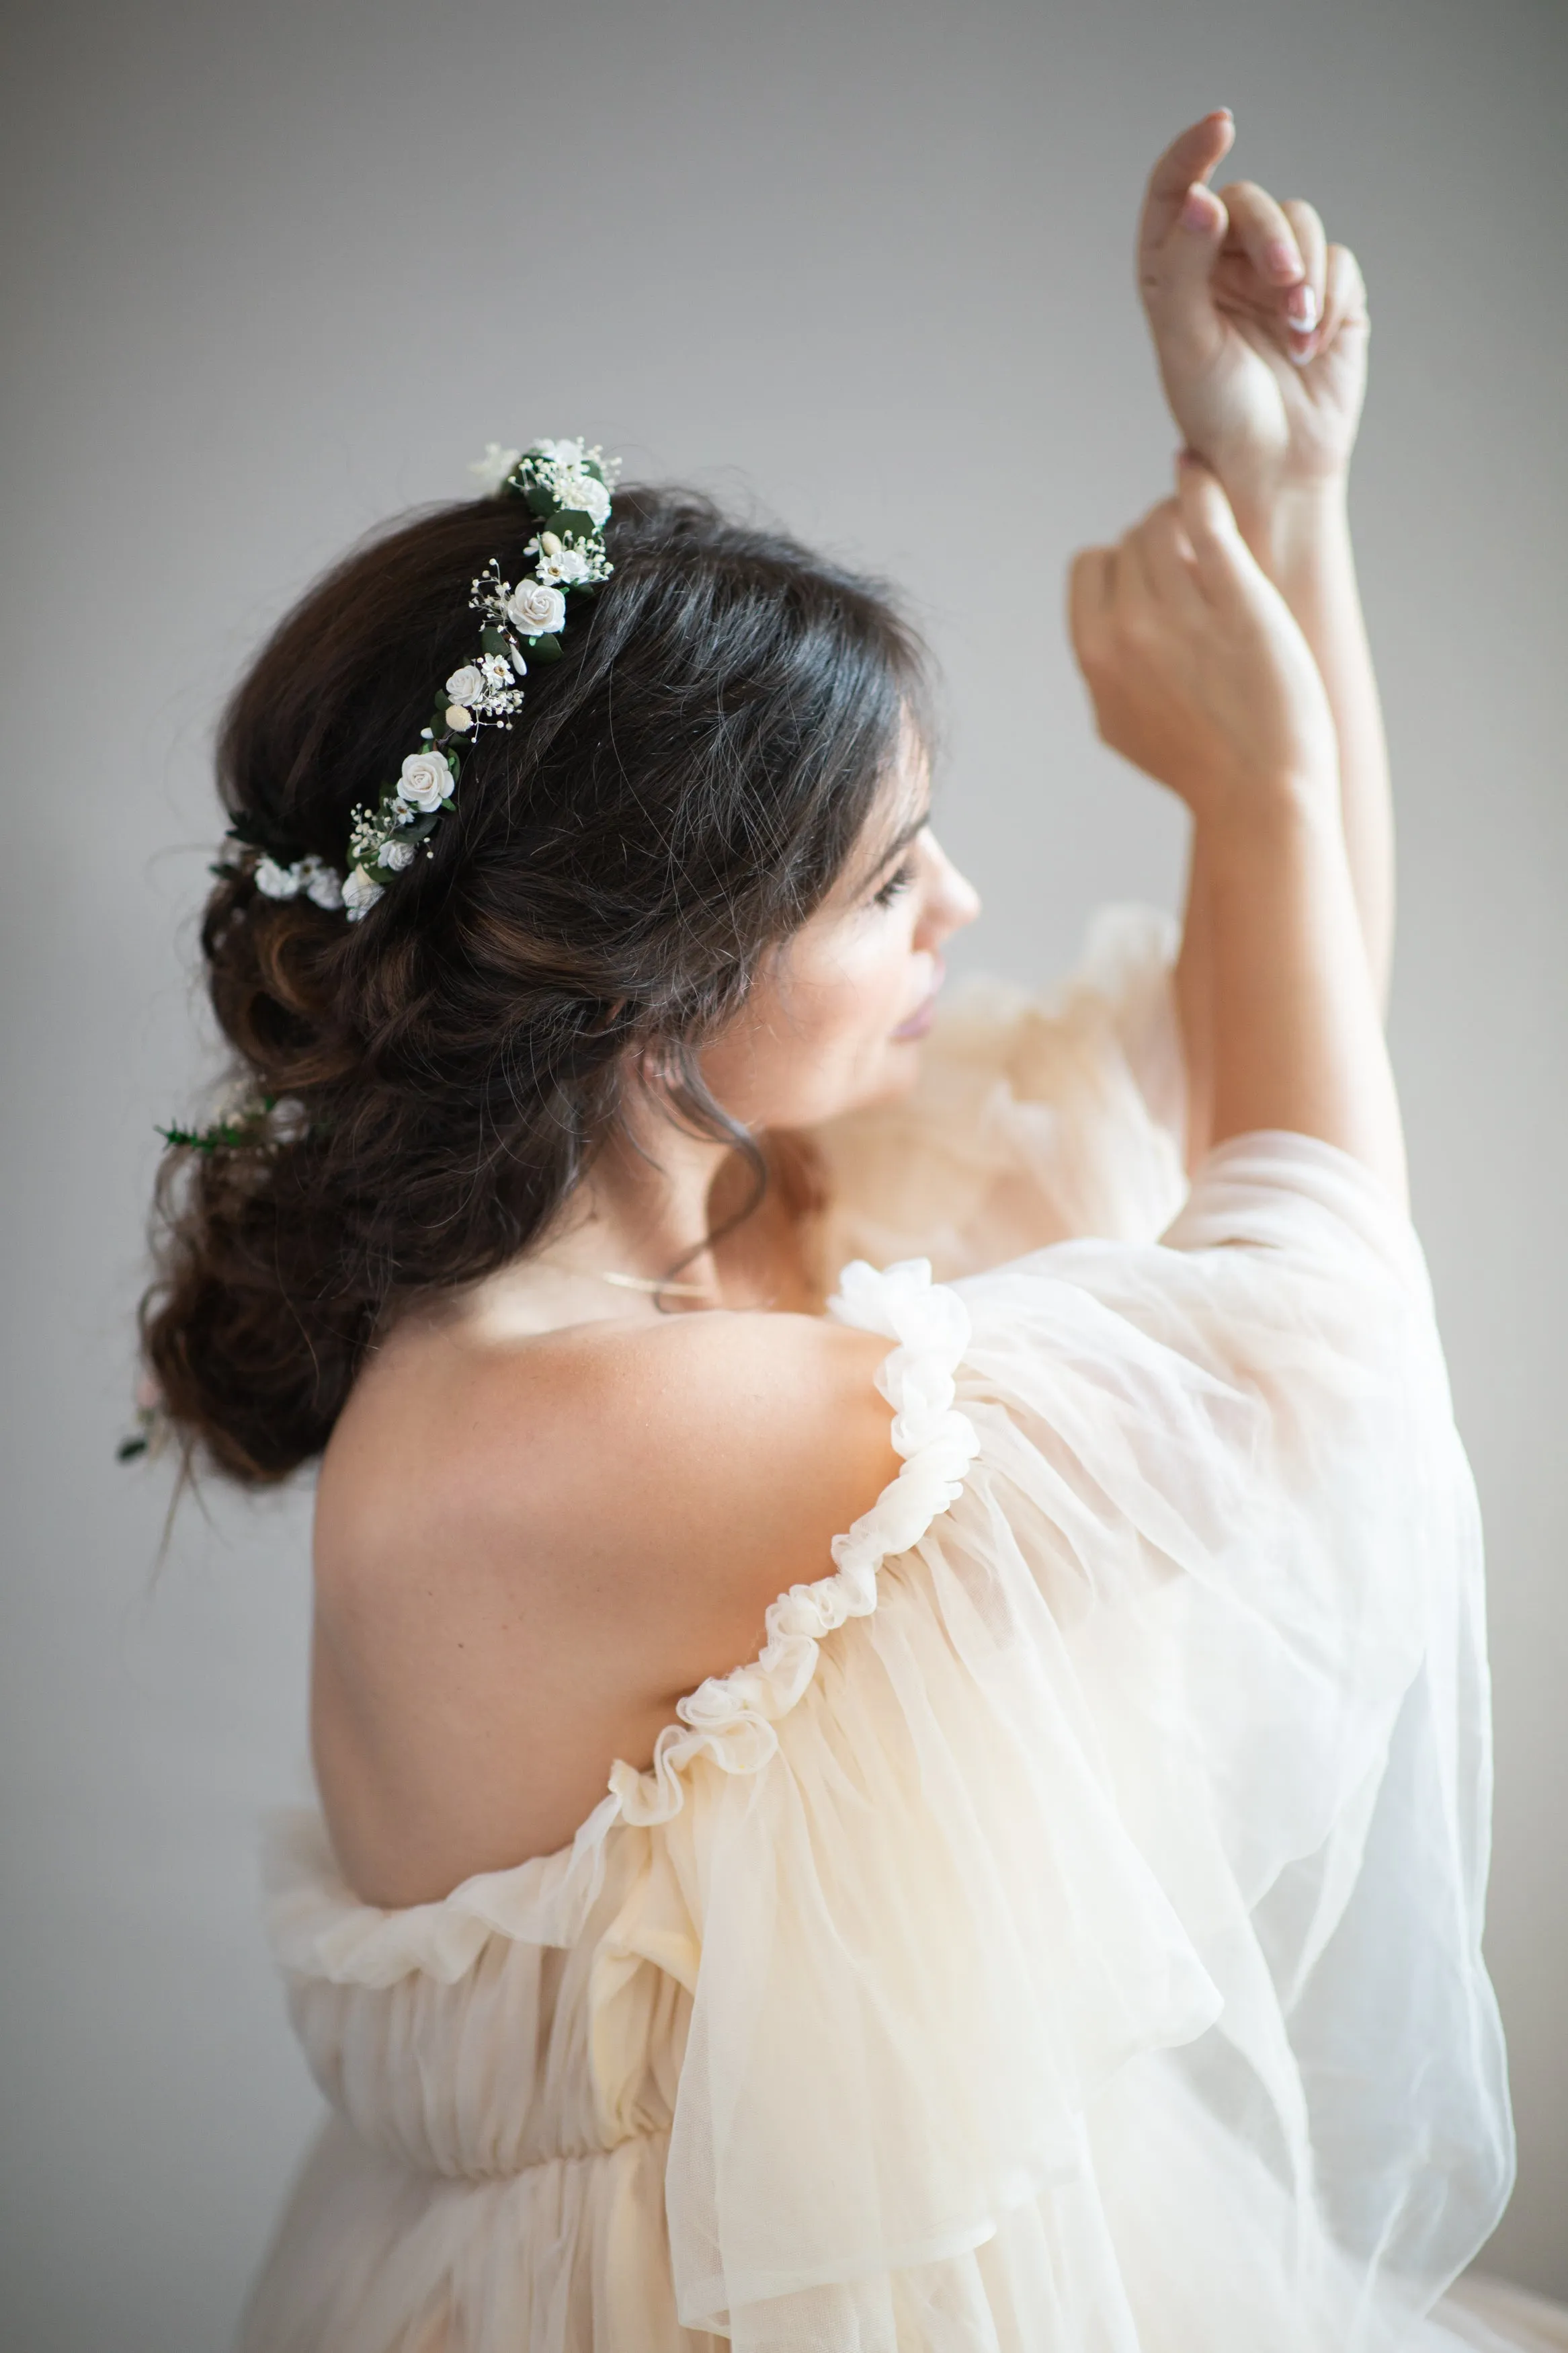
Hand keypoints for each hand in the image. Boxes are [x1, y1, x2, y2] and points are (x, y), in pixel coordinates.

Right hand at [1068, 459, 1338, 826]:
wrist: (1259, 794)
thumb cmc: (1198, 765)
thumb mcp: (1119, 724)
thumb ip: (1101, 669)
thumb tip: (1101, 628)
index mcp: (1094, 656)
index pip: (1091, 564)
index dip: (1124, 562)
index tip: (1157, 576)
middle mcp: (1127, 631)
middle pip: (1132, 540)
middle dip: (1164, 542)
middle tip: (1202, 561)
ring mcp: (1181, 615)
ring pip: (1166, 521)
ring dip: (1189, 517)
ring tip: (1217, 535)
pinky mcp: (1237, 601)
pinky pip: (1207, 518)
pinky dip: (1203, 488)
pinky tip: (1209, 478)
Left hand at [1137, 113, 1369, 540]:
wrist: (1274, 467)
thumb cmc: (1216, 414)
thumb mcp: (1186, 342)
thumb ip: (1185, 266)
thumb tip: (1203, 197)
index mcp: (1173, 271)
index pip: (1176, 190)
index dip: (1195, 151)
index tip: (1223, 126)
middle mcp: (1222, 264)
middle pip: (1248, 203)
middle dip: (1270, 236)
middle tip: (1283, 281)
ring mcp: (1276, 276)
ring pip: (1298, 222)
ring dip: (1302, 270)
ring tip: (1296, 329)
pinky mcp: (1328, 293)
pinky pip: (1337, 260)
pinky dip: (1328, 298)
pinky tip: (1312, 347)